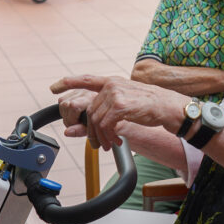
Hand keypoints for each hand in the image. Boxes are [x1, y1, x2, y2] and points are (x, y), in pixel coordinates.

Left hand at [51, 75, 184, 149]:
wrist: (169, 107)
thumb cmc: (150, 107)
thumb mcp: (126, 105)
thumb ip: (105, 112)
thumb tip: (77, 127)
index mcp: (113, 82)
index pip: (86, 79)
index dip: (68, 82)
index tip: (54, 87)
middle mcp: (112, 85)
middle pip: (90, 110)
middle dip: (92, 131)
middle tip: (99, 144)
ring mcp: (115, 93)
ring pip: (96, 119)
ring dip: (101, 136)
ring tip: (110, 144)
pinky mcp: (120, 105)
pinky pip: (105, 124)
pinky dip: (108, 136)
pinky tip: (116, 141)